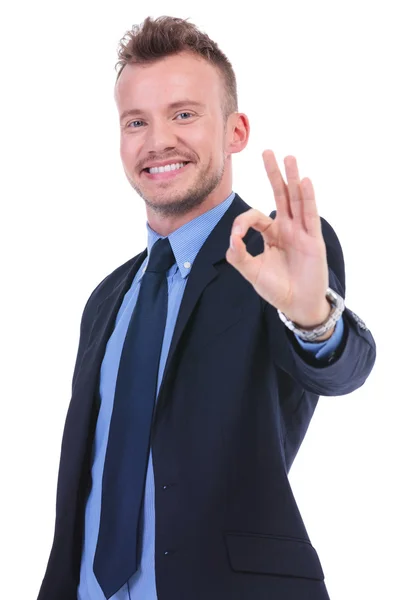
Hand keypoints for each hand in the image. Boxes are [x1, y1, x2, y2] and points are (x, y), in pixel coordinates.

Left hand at [226, 150, 330, 328]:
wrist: (298, 306)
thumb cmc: (277, 289)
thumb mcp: (252, 273)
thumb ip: (239, 258)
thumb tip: (230, 241)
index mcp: (271, 235)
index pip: (255, 217)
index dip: (242, 223)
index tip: (236, 238)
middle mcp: (287, 229)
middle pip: (280, 196)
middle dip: (273, 174)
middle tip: (267, 151)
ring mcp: (301, 232)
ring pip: (296, 200)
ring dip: (292, 179)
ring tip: (288, 158)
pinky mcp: (313, 240)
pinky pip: (309, 216)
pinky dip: (307, 199)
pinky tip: (303, 182)